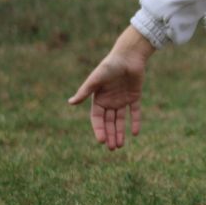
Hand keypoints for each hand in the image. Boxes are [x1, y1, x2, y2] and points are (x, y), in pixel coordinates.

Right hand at [68, 26, 155, 150]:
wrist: (128, 56)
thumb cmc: (110, 66)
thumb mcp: (96, 79)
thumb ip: (85, 92)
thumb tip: (70, 103)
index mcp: (98, 99)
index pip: (97, 119)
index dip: (99, 129)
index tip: (101, 141)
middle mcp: (109, 101)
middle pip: (109, 122)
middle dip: (109, 135)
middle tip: (112, 148)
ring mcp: (122, 99)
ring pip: (120, 120)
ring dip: (119, 132)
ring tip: (120, 146)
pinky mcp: (134, 96)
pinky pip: (134, 111)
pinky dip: (135, 122)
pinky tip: (135, 133)